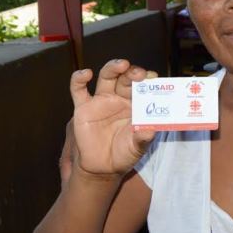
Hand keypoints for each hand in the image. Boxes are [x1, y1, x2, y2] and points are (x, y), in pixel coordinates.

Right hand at [68, 59, 156, 177]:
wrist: (102, 167)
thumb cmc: (124, 153)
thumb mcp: (137, 147)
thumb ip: (143, 138)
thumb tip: (151, 131)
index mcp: (136, 104)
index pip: (143, 87)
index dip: (148, 80)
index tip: (153, 77)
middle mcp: (120, 98)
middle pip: (126, 78)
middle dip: (133, 72)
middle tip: (139, 73)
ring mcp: (101, 101)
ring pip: (107, 77)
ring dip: (113, 67)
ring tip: (121, 64)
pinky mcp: (83, 107)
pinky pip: (78, 89)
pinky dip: (79, 79)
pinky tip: (86, 74)